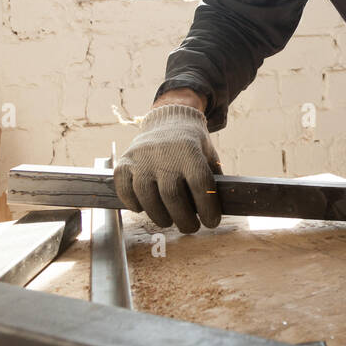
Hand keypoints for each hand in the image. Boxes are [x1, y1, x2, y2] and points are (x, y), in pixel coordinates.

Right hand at [114, 103, 221, 232]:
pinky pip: (124, 189)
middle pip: (172, 195)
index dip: (207, 208)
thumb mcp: (208, 155)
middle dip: (183, 219)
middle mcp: (164, 154)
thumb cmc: (192, 144)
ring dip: (158, 216)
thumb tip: (220, 208)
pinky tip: (143, 208)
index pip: (200, 184)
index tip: (211, 222)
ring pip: (146, 196)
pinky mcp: (125, 162)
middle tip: (190, 227)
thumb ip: (213, 179)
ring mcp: (142, 158)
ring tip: (168, 221)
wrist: (169, 119)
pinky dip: (132, 203)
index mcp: (190, 151)